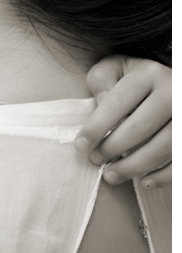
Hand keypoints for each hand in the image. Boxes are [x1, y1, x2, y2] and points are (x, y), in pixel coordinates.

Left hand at [78, 56, 170, 188]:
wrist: (166, 82)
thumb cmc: (130, 79)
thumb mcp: (112, 70)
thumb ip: (102, 82)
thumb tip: (102, 104)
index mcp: (147, 75)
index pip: (117, 103)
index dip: (96, 127)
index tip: (81, 146)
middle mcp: (172, 92)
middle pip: (140, 127)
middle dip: (113, 148)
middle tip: (95, 160)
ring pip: (163, 146)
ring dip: (134, 166)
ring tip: (111, 175)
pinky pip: (180, 161)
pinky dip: (163, 176)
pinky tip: (144, 182)